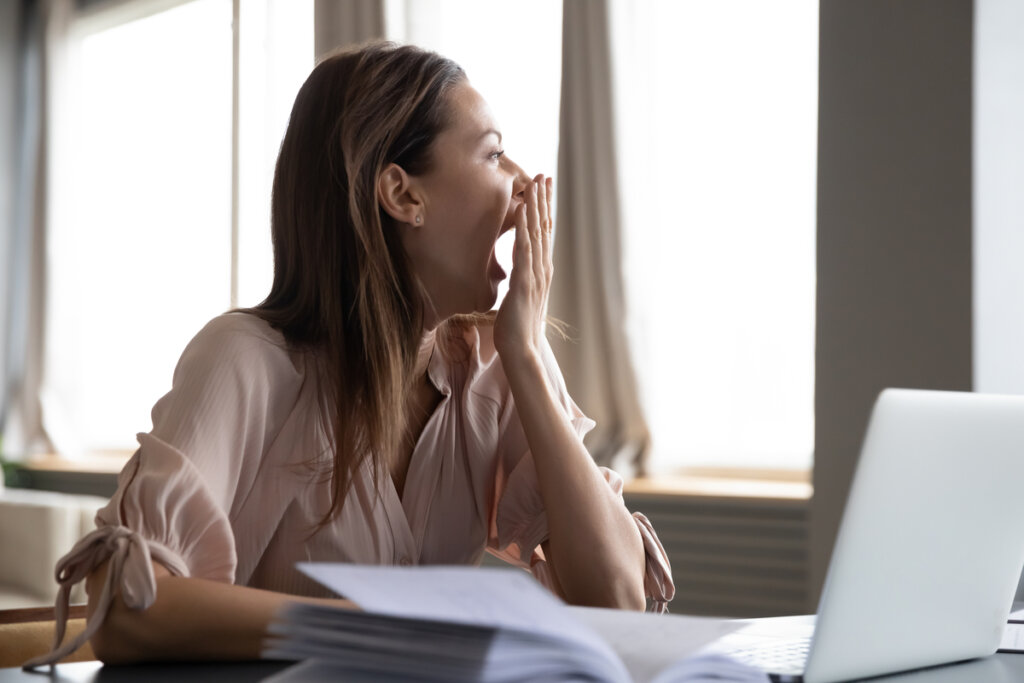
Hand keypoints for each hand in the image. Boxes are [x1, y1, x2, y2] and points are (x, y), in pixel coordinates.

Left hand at [494, 174, 553, 363]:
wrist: (522, 350)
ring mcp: (535, 274)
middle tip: (544, 175)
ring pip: (537, 234)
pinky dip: (523, 228)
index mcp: (540, 271)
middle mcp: (542, 269)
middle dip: (544, 201)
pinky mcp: (524, 282)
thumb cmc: (517, 326)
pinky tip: (522, 211)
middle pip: (544, 228)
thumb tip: (518, 271)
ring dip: (536, 207)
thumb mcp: (520, 297)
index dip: (544, 211)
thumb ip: (522, 280)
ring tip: (535, 184)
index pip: (544, 235)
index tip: (544, 190)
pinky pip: (523, 250)